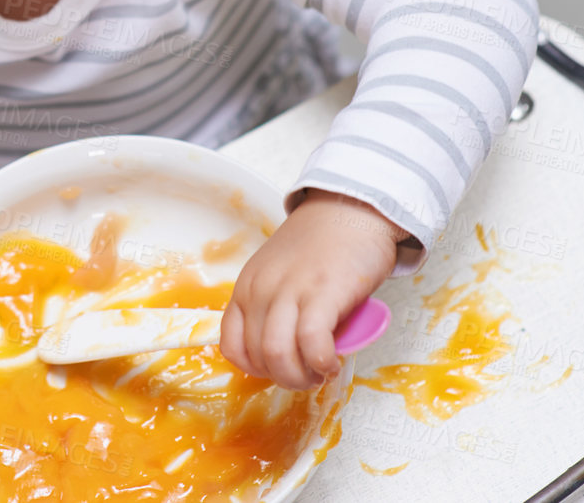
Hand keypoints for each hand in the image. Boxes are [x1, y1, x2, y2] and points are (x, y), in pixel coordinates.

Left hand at [220, 191, 403, 389]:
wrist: (352, 207)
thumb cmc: (323, 245)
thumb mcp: (281, 274)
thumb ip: (276, 307)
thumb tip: (286, 352)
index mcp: (248, 286)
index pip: (231, 345)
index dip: (256, 367)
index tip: (281, 368)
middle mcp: (262, 289)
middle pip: (257, 356)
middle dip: (284, 377)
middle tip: (309, 376)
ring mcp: (291, 289)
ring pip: (278, 354)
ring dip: (301, 376)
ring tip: (321, 372)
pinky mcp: (324, 292)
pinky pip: (311, 343)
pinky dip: (321, 363)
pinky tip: (333, 363)